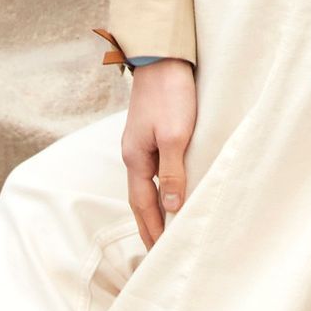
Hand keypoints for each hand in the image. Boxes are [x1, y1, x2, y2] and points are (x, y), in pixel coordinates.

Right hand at [120, 58, 196, 248]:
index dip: (152, 229)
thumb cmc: (170, 94)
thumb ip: (173, 172)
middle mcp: (134, 154)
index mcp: (136, 158)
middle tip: (158, 250)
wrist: (163, 57)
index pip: (143, 205)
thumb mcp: (175, 135)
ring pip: (148, 183)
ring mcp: (141, 142)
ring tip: (165, 226)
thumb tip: (171, 207)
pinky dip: (162, 185)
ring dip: (155, 206)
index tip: (160, 253)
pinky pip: (156, 167)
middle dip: (148, 224)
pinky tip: (172, 188)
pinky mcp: (153, 131)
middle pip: (140, 198)